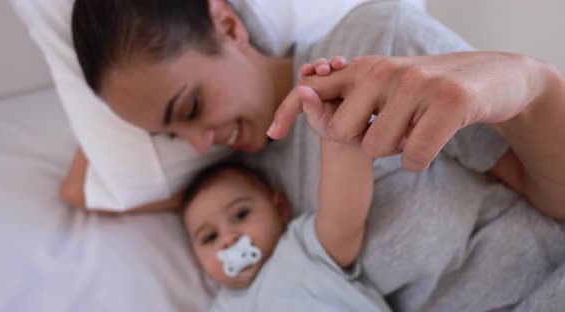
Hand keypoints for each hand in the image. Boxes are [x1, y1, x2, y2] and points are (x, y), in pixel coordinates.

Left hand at [269, 52, 541, 171]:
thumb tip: (304, 98)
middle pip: (342, 131)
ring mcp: (416, 85)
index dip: (289, 111)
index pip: (313, 88)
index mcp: (365, 67)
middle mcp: (384, 71)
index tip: (272, 134)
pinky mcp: (449, 103)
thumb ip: (348, 99)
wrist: (493, 78)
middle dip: (363, 142)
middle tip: (392, 130)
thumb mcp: (384, 91)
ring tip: (416, 128)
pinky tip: (432, 141)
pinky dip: (419, 159)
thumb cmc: (427, 93)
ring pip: (377, 146)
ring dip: (395, 150)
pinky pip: (413, 155)